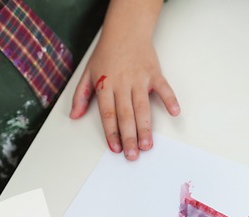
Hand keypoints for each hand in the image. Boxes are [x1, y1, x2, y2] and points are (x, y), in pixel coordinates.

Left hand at [70, 2, 179, 160]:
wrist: (125, 29)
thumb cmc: (107, 53)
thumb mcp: (88, 73)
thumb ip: (80, 96)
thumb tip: (74, 116)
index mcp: (106, 85)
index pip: (108, 114)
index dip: (112, 133)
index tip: (115, 148)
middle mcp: (123, 83)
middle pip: (126, 115)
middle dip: (129, 137)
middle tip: (132, 155)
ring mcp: (140, 78)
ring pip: (142, 107)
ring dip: (145, 128)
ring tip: (147, 145)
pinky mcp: (154, 73)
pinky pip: (164, 88)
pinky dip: (170, 99)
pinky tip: (175, 113)